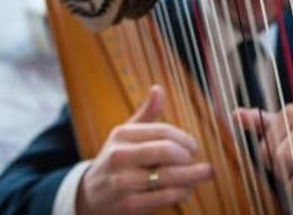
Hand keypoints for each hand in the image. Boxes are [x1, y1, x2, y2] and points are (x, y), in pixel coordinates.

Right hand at [76, 85, 214, 213]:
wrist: (90, 195)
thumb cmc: (116, 160)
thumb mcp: (125, 135)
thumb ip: (146, 113)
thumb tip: (158, 88)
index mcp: (122, 134)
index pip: (163, 131)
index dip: (185, 139)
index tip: (194, 147)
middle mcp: (119, 156)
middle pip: (167, 151)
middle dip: (189, 157)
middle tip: (199, 161)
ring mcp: (122, 181)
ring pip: (168, 176)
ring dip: (191, 176)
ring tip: (203, 175)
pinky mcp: (128, 204)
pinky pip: (164, 197)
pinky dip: (181, 193)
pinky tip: (186, 190)